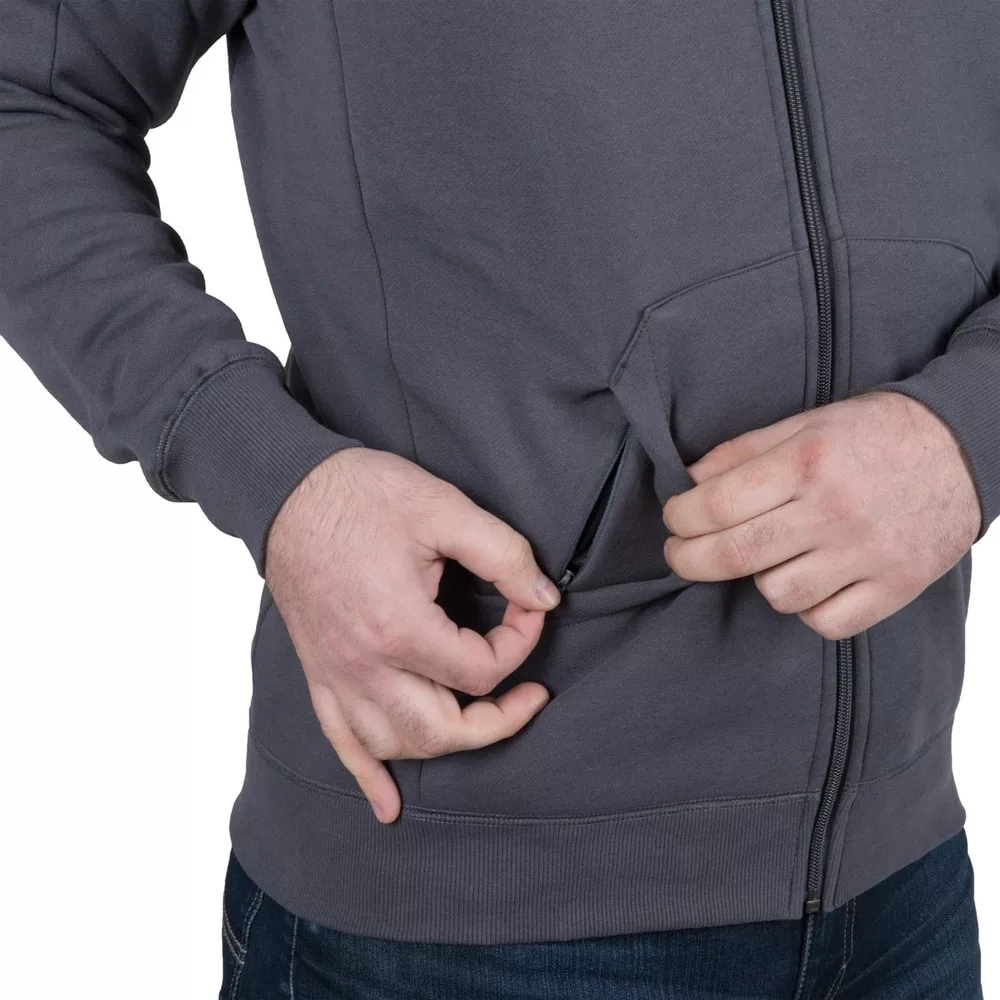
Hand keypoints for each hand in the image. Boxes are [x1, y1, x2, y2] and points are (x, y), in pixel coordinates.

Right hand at [264, 447, 560, 823]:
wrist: (289, 491)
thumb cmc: (363, 494)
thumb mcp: (444, 508)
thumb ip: (503, 554)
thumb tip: (544, 598)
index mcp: (398, 626)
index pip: (481, 670)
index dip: (522, 642)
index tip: (528, 606)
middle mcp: (364, 666)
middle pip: (443, 730)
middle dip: (498, 721)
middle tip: (528, 693)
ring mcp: (337, 676)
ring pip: (396, 745)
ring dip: (446, 744)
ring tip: (481, 721)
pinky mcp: (320, 674)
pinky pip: (341, 743)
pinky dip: (368, 777)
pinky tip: (387, 805)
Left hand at [662, 391, 980, 639]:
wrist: (965, 447)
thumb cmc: (874, 433)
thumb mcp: (806, 423)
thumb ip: (743, 452)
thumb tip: (689, 482)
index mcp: (808, 462)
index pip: (718, 505)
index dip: (680, 517)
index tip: (674, 519)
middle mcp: (835, 511)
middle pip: (736, 554)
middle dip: (689, 559)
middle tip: (679, 553)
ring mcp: (869, 554)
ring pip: (778, 594)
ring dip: (758, 580)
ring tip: (765, 559)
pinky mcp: (897, 586)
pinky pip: (827, 622)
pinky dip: (808, 609)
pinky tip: (808, 583)